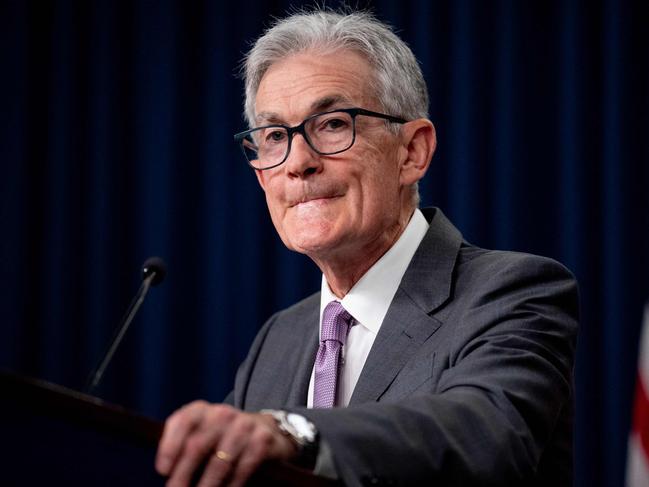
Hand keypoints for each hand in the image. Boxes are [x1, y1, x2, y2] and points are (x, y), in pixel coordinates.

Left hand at [156, 401, 297, 486]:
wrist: (263, 430)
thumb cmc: (221, 438)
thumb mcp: (201, 434)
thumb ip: (182, 446)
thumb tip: (166, 473)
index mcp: (201, 411)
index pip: (182, 421)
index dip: (170, 446)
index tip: (162, 471)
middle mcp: (222, 414)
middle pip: (197, 446)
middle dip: (183, 475)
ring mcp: (243, 426)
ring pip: (219, 462)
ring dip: (206, 486)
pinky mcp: (261, 440)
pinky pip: (241, 469)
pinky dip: (230, 486)